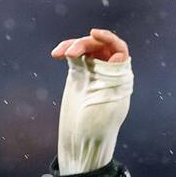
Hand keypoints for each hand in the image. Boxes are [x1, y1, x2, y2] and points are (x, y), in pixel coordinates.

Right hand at [50, 29, 132, 175]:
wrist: (80, 143)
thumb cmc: (95, 128)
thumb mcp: (106, 102)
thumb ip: (111, 79)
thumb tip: (119, 56)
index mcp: (119, 79)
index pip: (118, 50)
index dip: (108, 38)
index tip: (93, 34)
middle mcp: (107, 74)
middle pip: (99, 46)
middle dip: (84, 44)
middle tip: (70, 53)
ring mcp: (92, 74)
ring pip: (85, 48)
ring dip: (72, 45)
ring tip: (59, 52)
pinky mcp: (78, 75)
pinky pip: (73, 56)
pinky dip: (65, 51)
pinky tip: (56, 54)